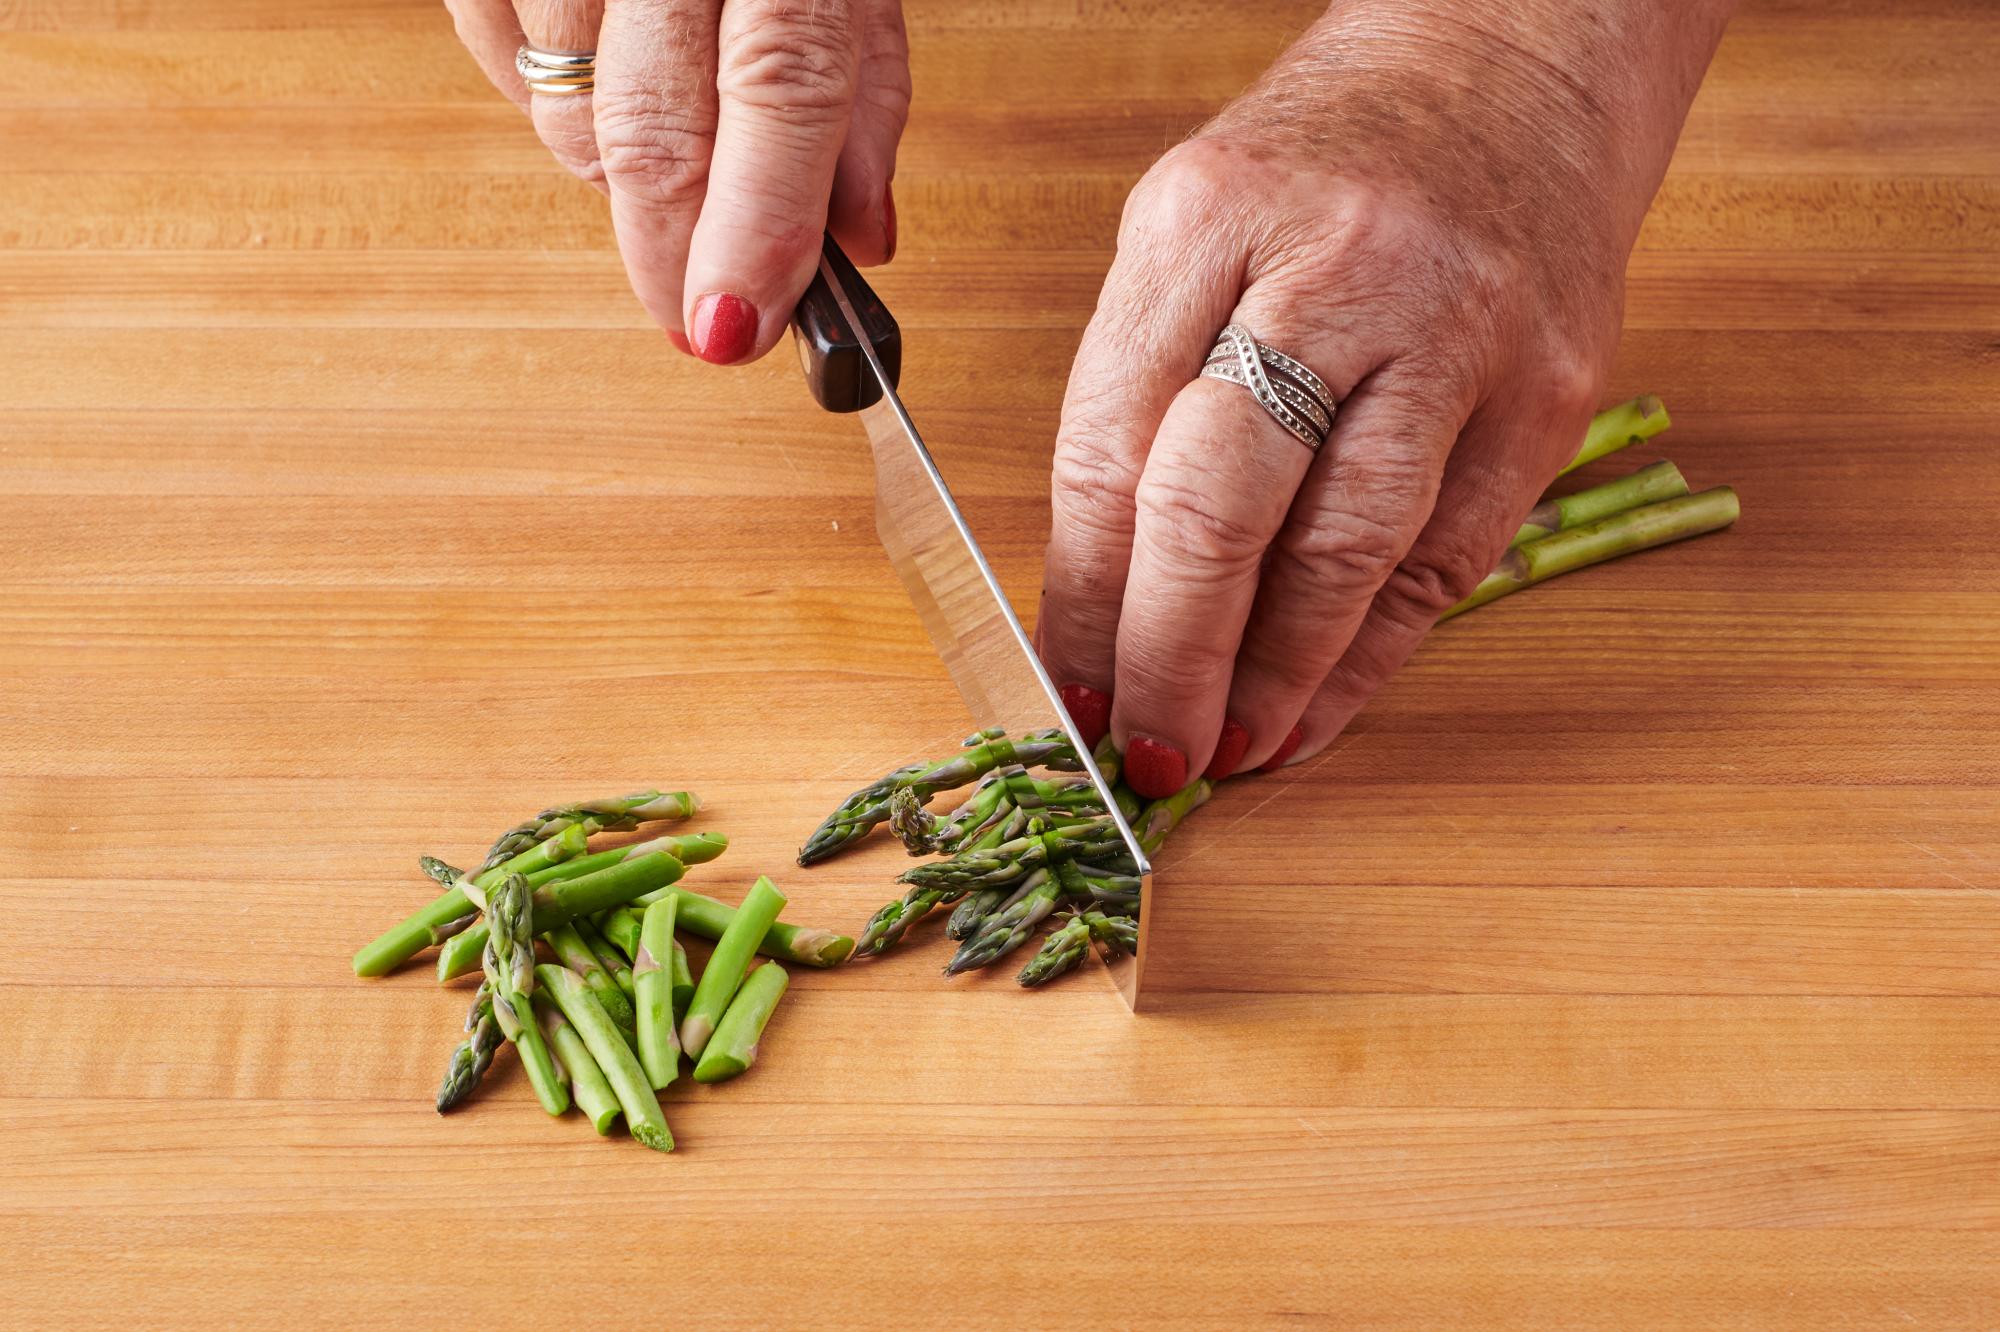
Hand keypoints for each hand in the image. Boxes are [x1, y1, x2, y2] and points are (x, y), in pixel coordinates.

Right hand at [445, 0, 909, 360]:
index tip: (736, 328)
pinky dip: (549, 101)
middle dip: (673, 252)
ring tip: (669, 147)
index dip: (759, 223)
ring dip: (621, 177)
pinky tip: (599, 73)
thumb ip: (863, 91)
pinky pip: (499, 61)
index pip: (780, 87)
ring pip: (568, 115)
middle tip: (697, 320)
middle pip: (654, 126)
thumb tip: (860, 237)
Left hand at [1037, 0, 1731, 797]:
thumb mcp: (1196, 227)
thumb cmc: (1334, 162)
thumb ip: (1144, 387)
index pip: (1110, 444)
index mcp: (1207, 215)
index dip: (1081, 594)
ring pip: (1345, 549)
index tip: (1066, 688)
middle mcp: (1335, 269)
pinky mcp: (1551, 388)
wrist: (1521, 64)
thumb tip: (1101, 595)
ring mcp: (1459, 329)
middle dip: (1167, 656)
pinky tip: (1316, 709)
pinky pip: (1446, 560)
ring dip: (1272, 678)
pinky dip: (1372, 658)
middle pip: (1220, 503)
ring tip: (1224, 751)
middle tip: (1142, 750)